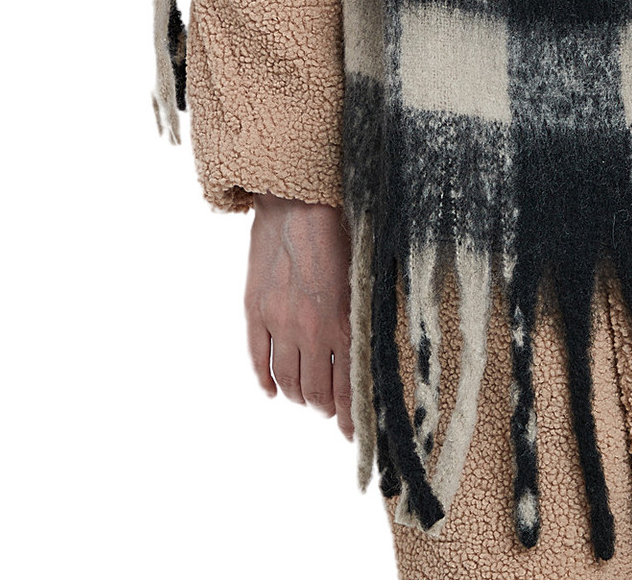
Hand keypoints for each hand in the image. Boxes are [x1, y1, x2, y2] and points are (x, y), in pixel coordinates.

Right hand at [245, 194, 353, 438]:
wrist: (299, 197)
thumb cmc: (343, 228)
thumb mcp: (367, 273)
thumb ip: (368, 313)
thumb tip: (376, 346)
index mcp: (345, 322)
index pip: (349, 387)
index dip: (352, 417)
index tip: (356, 434)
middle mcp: (310, 330)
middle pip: (316, 392)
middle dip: (326, 407)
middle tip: (331, 409)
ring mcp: (278, 322)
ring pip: (288, 381)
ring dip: (299, 396)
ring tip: (307, 398)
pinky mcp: (255, 310)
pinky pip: (257, 359)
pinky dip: (265, 381)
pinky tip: (273, 390)